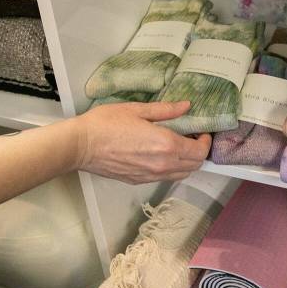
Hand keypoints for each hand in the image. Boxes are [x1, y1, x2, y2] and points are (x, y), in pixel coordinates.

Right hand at [74, 101, 210, 183]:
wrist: (81, 146)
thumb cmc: (105, 124)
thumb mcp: (137, 110)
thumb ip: (166, 110)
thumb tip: (186, 106)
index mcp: (166, 145)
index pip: (199, 151)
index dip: (205, 141)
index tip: (201, 132)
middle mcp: (162, 165)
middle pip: (194, 165)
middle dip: (199, 152)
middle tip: (192, 137)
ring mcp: (151, 176)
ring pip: (181, 174)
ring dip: (187, 162)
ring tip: (179, 146)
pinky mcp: (139, 181)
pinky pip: (165, 178)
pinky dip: (172, 168)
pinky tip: (163, 155)